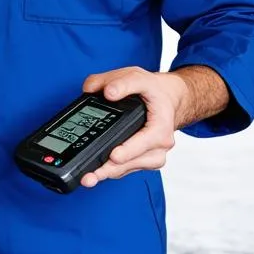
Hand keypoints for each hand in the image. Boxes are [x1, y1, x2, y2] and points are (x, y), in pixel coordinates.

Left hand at [78, 67, 187, 187]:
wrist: (165, 100)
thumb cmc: (152, 90)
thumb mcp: (138, 76)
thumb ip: (121, 81)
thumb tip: (106, 92)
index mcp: (162, 126)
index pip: (146, 141)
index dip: (129, 150)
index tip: (114, 155)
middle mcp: (160, 146)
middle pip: (133, 161)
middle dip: (111, 169)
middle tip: (91, 176)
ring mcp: (152, 156)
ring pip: (128, 169)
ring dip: (108, 173)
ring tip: (88, 177)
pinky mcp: (142, 161)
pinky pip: (125, 168)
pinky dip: (110, 170)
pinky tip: (94, 171)